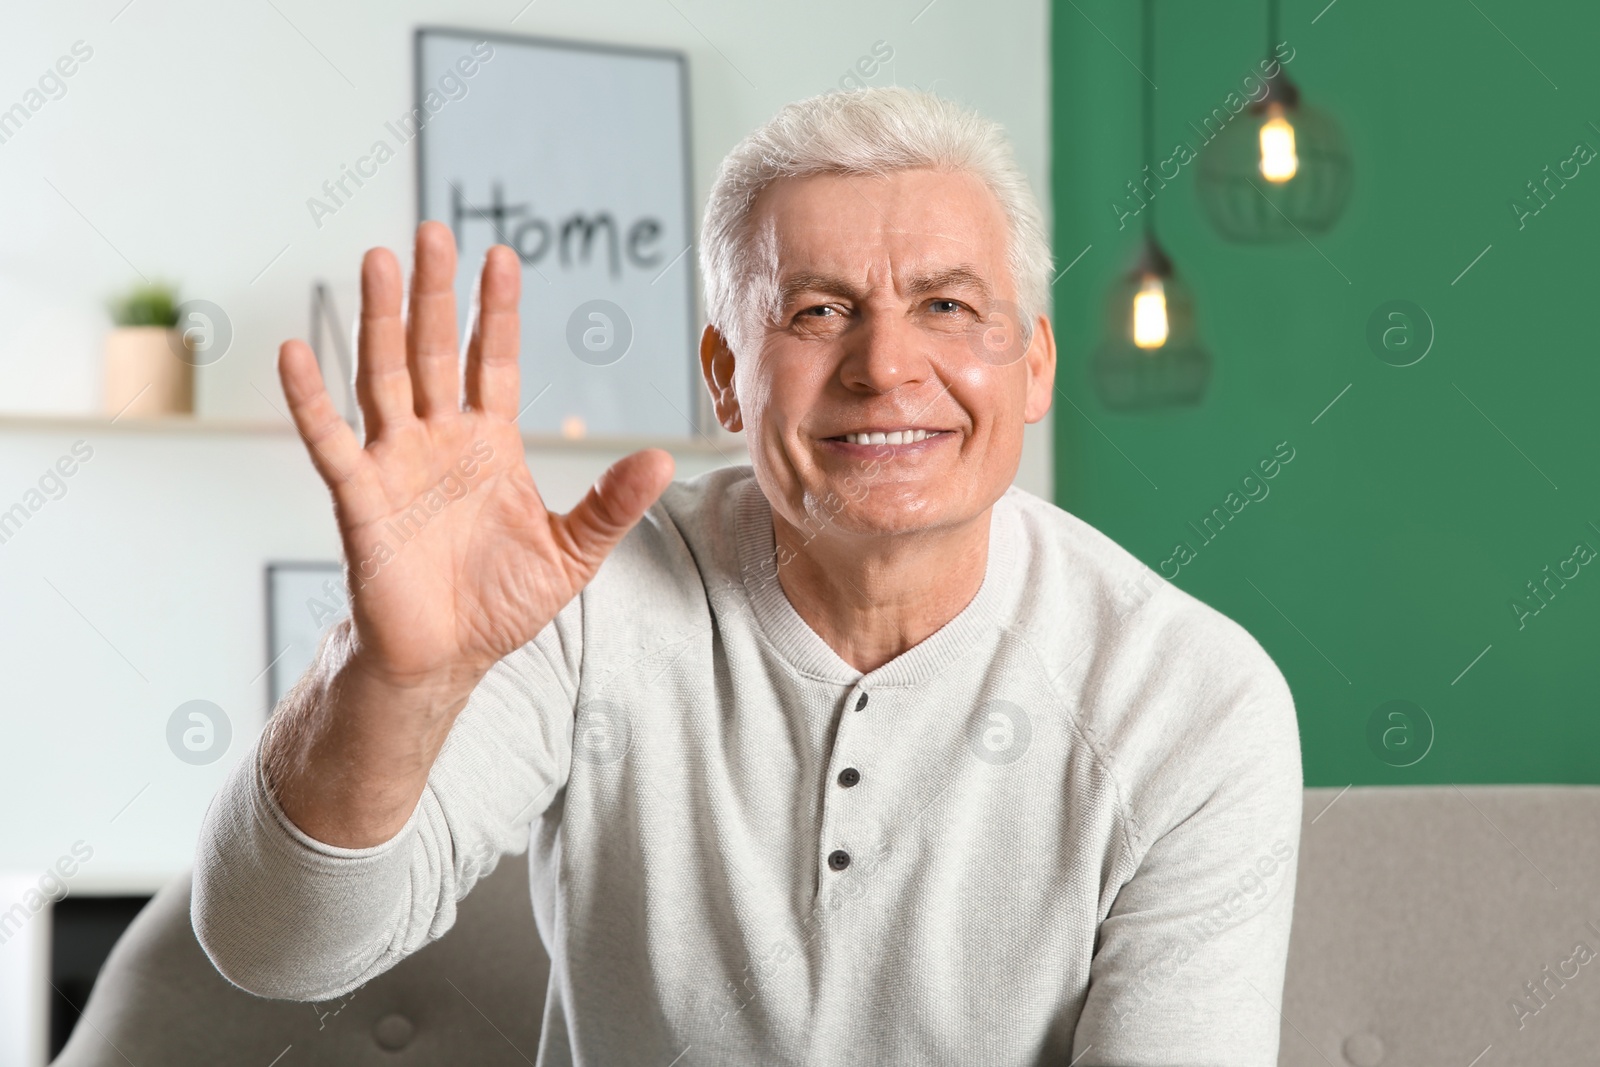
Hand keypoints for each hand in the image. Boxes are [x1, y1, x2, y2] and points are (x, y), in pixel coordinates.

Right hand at [279, 221, 674, 692]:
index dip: (494, 311)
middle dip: (433, 293)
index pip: (490, 361)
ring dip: (380, 320)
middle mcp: (437, 440)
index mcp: (488, 444)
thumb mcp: (573, 552)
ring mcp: (394, 464)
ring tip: (379, 260)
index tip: (501, 255)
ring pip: (384, 376)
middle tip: (434, 232)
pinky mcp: (359, 500)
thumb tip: (664, 459)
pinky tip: (296, 353)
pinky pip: (330, 443)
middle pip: (431, 350)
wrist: (447, 658)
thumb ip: (612, 504)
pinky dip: (309, 401)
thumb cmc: (503, 602)